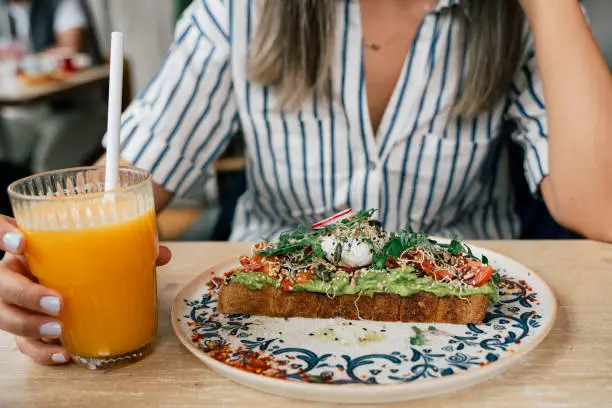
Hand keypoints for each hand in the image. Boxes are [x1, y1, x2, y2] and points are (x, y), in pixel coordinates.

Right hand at [0, 215, 171, 364]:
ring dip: (30, 326)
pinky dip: (41, 351)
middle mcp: (14, 271)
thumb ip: (125, 246)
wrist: (66, 272)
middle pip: (1, 283)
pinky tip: (64, 352)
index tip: (21, 241)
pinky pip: (22, 343)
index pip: (1, 231)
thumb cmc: (80, 256)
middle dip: (25, 294)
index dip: (3, 235)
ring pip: (6, 316)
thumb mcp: (96, 246)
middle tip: (58, 301)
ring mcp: (13, 300)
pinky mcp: (23, 324)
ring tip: (59, 329)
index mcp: (28, 245)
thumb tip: (161, 254)